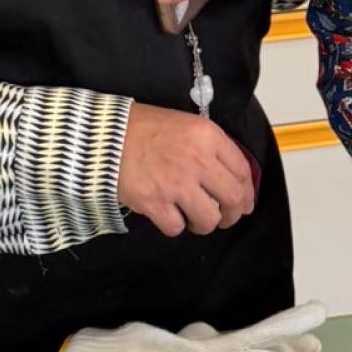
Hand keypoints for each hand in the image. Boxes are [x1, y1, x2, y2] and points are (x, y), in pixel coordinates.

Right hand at [116, 101, 255, 236]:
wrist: (104, 134)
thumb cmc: (143, 128)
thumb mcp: (185, 125)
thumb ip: (210, 147)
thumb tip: (230, 177)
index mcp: (207, 136)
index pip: (242, 170)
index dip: (247, 192)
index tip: (244, 203)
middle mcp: (196, 160)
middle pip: (233, 198)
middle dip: (233, 214)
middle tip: (224, 218)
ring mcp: (175, 183)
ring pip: (209, 219)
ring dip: (204, 224)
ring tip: (194, 219)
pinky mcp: (153, 202)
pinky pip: (176, 227)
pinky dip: (174, 225)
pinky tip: (168, 215)